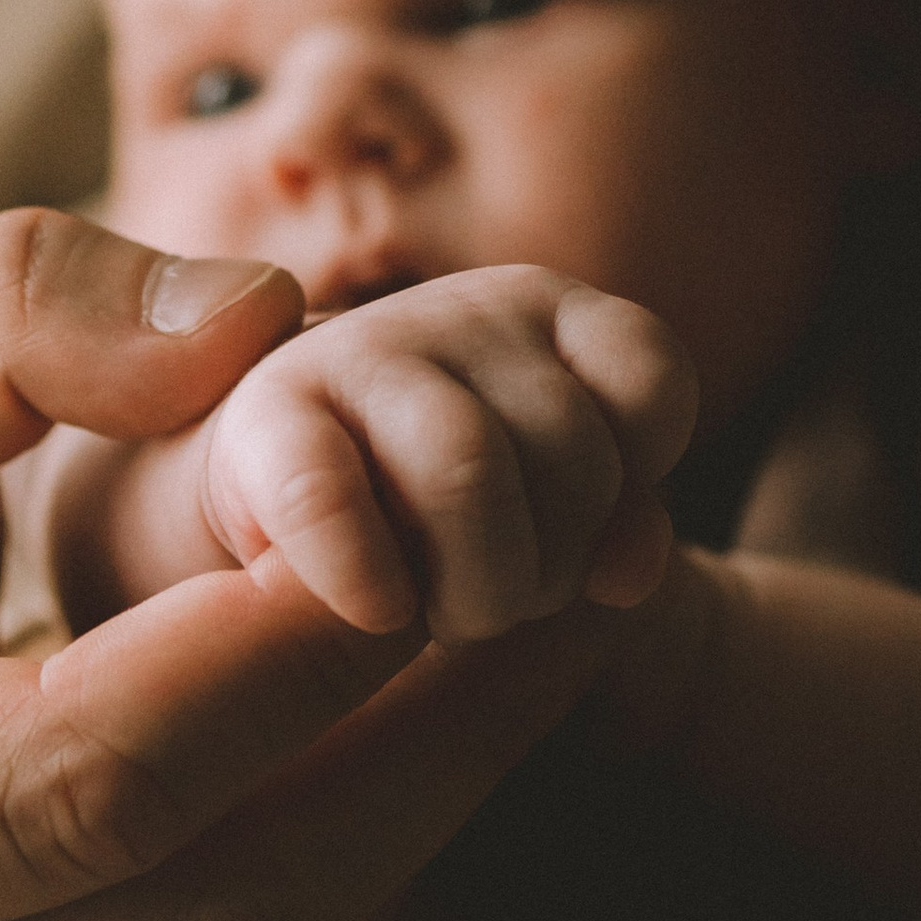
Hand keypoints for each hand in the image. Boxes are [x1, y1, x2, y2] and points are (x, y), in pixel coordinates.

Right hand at [0, 213, 618, 920]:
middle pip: (208, 908)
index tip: (425, 504)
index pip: (72, 773)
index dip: (278, 639)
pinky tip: (447, 719)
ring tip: (560, 616)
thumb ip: (5, 312)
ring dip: (438, 794)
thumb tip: (259, 325)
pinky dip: (379, 860)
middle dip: (417, 723)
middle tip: (577, 561)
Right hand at [198, 269, 696, 644]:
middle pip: (568, 451)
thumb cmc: (451, 513)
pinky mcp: (269, 415)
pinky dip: (365, 575)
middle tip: (501, 602)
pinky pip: (328, 497)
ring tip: (444, 613)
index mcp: (550, 311)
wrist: (291, 507)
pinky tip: (380, 610)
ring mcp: (364, 347)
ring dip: (475, 586)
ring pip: (467, 471)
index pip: (651, 382)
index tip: (589, 548)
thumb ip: (617, 528)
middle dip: (552, 567)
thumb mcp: (559, 507)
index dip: (633, 488)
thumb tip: (627, 576)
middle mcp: (465, 308)